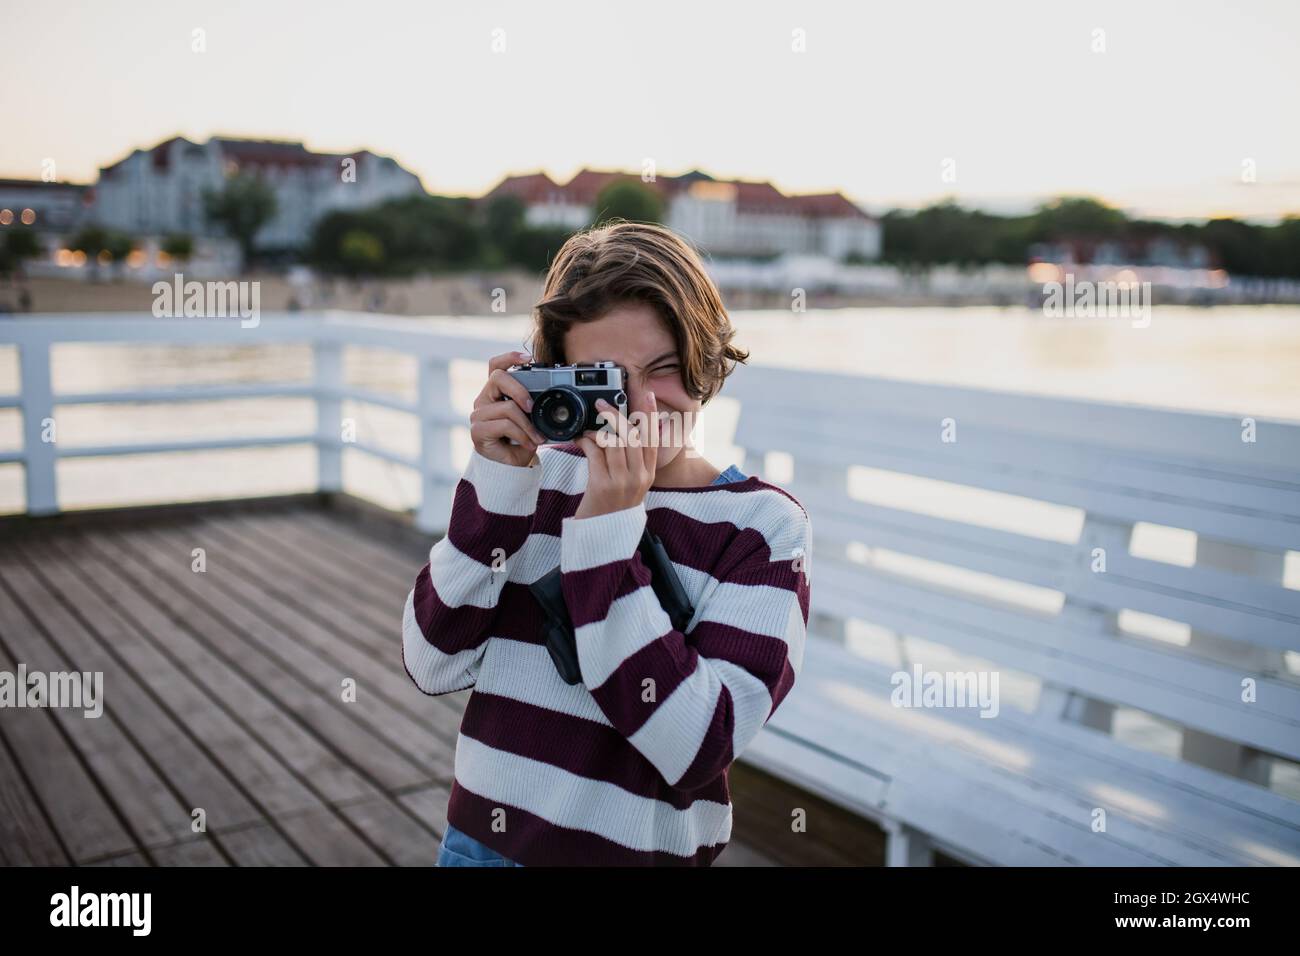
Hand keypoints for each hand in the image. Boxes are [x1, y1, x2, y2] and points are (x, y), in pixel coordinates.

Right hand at [470, 350, 548, 467]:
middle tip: (533, 407)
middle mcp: (484, 399)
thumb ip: (535, 403)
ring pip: (507, 407)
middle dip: (520, 390)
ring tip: (537, 437)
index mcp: (496, 392)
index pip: (495, 366)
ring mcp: (478, 415)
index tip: (529, 358)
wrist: (511, 468)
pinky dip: (522, 435)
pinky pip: (505, 425)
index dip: (509, 357)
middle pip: (499, 378)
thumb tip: (557, 392)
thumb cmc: (521, 441)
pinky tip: (529, 444)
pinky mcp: (478, 430)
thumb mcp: (532, 419)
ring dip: (527, 424)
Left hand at [572, 389, 659, 518]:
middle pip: (632, 436)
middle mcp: (639, 478)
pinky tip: (579, 440)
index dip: (649, 414)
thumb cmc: (613, 507)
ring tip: (586, 429)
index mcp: (648, 475)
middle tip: (602, 404)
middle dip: (616, 415)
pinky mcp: (602, 486)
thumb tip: (623, 431)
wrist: (602, 536)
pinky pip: (595, 452)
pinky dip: (585, 441)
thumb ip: (631, 461)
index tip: (646, 395)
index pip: (652, 438)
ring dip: (597, 429)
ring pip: (613, 442)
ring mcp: (622, 482)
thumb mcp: (631, 485)